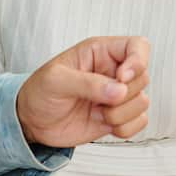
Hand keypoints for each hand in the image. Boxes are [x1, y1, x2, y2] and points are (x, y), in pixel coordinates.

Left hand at [17, 36, 150, 147]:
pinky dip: (125, 128)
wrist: (32, 122)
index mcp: (101, 52)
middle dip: (123, 95)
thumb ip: (87, 83)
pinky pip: (140, 122)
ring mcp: (118, 95)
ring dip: (120, 114)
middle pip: (143, 77)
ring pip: (142, 102)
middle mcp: (114, 71)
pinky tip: (103, 123)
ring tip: (95, 112)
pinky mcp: (119, 117)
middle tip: (97, 101)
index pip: (138, 46)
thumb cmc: (40, 92)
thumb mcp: (55, 80)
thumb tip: (119, 91)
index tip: (122, 78)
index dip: (138, 61)